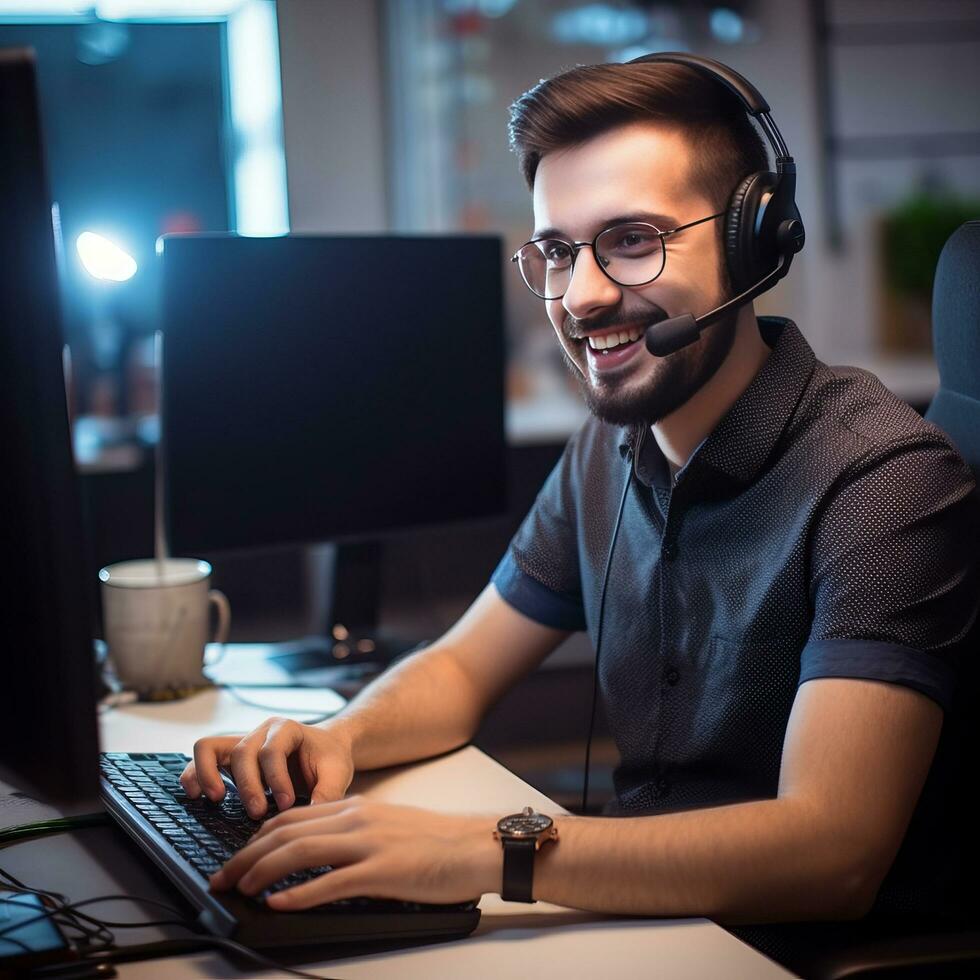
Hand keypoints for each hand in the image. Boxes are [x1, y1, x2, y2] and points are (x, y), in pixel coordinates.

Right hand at [179, 717, 354, 818]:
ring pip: (210, 747)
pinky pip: (201, 756)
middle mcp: (260, 732)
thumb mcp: (338, 773)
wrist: (325, 749)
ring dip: (209, 775)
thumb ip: (329, 793)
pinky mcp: (229, 757)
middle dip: (248, 786)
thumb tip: (313, 817)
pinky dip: (195, 774)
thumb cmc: (329, 760)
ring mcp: (241, 741)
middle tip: (258, 813)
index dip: (276, 779)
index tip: (287, 804)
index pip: (272, 751)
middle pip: (241, 752)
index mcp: (287, 729)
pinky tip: (197, 796)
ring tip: (218, 800)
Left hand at [208, 796, 499, 908]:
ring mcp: (368, 844)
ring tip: (236, 889)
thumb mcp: (385, 829)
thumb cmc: (436, 842)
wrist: (476, 845)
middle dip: (245, 856)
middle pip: (285, 831)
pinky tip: (277, 902)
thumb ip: (350, 836)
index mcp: (354, 808)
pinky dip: (298, 892)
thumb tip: (314, 859)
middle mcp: (355, 819)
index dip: (254, 839)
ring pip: (299, 851)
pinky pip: (330, 882)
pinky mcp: (382, 871)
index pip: (289, 817)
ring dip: (260, 871)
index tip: (235, 859)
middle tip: (220, 879)